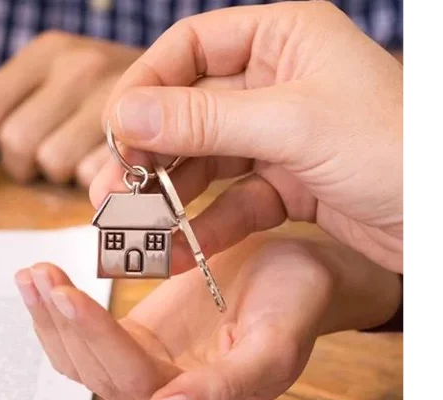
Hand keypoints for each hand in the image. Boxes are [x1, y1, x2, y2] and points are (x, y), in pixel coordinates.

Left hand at [0, 31, 142, 204]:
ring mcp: (114, 97)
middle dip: (24, 164)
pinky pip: (94, 177)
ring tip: (83, 157)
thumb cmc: (110, 96)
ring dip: (61, 173)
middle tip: (47, 159)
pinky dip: (96, 181)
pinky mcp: (145, 133)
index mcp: (47, 52)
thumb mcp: (58, 85)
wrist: (190, 80)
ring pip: (53, 164)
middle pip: (17, 143)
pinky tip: (110, 165)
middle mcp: (78, 65)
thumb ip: (16, 114)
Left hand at [14, 232, 401, 399]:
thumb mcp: (275, 342)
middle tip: (38, 274)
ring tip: (31, 274)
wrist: (297, 276)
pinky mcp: (132, 346)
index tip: (67, 295)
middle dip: (63, 321)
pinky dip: (58, 313)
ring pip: (80, 360)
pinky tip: (40, 282)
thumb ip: (228, 387)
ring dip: (50, 318)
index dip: (97, 338)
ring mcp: (144, 375)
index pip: (134, 379)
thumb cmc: (296, 303)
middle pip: (97, 371)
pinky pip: (84, 340)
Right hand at [92, 1, 404, 273]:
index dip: (144, 86)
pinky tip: (177, 252)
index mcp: (283, 39)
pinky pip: (229, 203)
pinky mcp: (286, 185)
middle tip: (111, 191)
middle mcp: (275, 82)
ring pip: (202, 162)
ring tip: (133, 229)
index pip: (189, 48)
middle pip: (186, 110)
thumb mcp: (294, 125)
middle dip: (147, 153)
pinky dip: (203, 228)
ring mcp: (279, 136)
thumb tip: (124, 115)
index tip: (115, 130)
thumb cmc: (397, 151)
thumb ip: (203, 120)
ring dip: (166, 197)